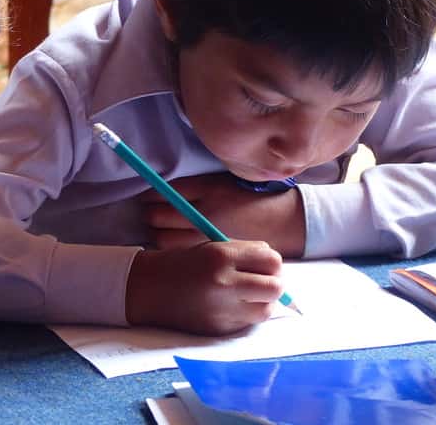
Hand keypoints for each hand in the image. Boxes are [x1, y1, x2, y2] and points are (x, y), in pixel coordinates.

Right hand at [125, 241, 282, 335]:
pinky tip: (231, 306)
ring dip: (262, 302)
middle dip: (273, 283)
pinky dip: (245, 315)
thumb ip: (244, 252)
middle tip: (263, 281)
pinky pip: (247, 323)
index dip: (272, 262)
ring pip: (266, 310)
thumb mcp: (211, 247)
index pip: (272, 260)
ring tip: (248, 295)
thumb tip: (275, 264)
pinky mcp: (217, 329)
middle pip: (275, 287)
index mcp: (222, 256)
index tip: (265, 264)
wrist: (147, 288)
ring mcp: (221, 309)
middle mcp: (224, 283)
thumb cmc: (182, 264)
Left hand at [138, 172, 305, 256]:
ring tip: (164, 230)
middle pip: (159, 216)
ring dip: (158, 233)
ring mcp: (208, 236)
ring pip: (164, 238)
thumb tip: (161, 190)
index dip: (151, 195)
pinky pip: (180, 253)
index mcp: (210, 189)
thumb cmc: (255, 198)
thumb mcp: (225, 182)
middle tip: (152, 214)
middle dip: (151, 214)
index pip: (166, 191)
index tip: (149, 197)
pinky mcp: (213, 253)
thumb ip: (195, 187)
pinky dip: (173, 249)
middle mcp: (206, 213)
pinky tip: (178, 245)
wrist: (286, 222)